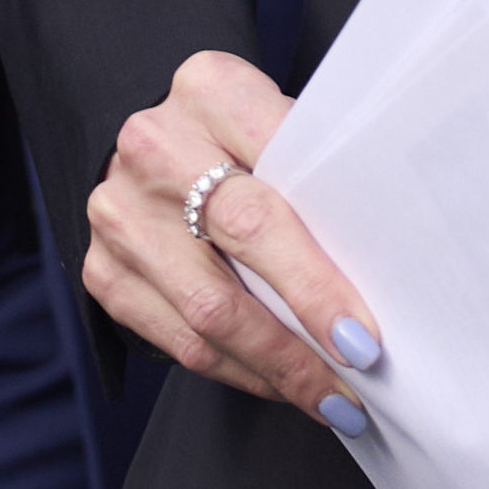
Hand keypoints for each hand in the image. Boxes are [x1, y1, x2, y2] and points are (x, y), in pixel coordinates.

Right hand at [83, 51, 388, 437]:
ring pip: (207, 311)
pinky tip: (282, 386)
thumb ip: (315, 170)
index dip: (319, 265)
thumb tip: (385, 260)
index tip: (364, 326)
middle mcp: (154, 148)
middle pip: (241, 244)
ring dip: (279, 366)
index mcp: (210, 91)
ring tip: (335, 397)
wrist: (152, 142)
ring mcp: (120, 213)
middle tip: (359, 366)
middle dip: (307, 317)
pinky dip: (240, 373)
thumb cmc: (240, 136)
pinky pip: (178, 342)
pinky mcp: (104, 271)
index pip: (277, 178)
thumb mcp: (276, 120)